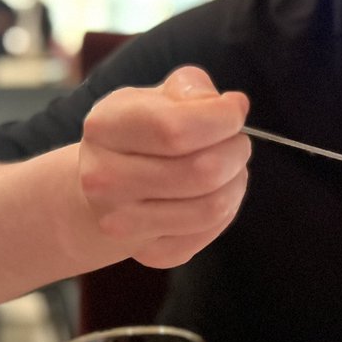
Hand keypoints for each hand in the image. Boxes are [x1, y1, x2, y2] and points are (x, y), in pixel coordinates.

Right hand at [78, 66, 249, 266]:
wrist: (105, 187)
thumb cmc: (141, 133)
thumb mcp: (155, 96)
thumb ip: (190, 88)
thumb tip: (231, 105)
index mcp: (105, 128)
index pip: (177, 129)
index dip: (223, 118)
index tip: (235, 110)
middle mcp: (104, 179)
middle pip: (202, 171)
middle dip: (236, 151)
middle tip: (237, 142)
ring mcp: (123, 223)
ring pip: (212, 207)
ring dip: (236, 181)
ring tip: (230, 167)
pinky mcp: (149, 253)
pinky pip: (209, 233)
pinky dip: (226, 211)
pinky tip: (216, 193)